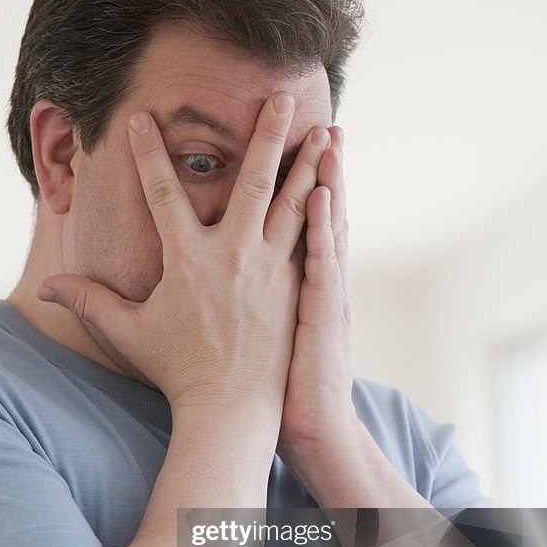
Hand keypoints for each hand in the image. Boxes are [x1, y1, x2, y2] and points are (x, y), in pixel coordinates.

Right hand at [38, 94, 329, 419]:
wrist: (232, 409)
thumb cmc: (177, 371)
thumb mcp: (127, 333)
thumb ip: (88, 302)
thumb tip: (46, 287)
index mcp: (188, 260)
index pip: (162, 192)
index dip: (149, 153)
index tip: (145, 117)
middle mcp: (233, 255)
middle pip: (253, 181)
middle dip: (266, 134)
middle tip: (281, 95)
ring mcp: (270, 270)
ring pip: (294, 204)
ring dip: (310, 164)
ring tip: (329, 131)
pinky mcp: (295, 287)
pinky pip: (313, 238)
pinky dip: (324, 210)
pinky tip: (335, 189)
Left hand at [278, 127, 357, 462]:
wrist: (308, 428)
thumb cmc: (279, 387)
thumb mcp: (268, 336)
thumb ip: (248, 303)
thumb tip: (218, 283)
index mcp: (293, 280)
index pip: (294, 221)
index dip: (295, 183)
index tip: (288, 143)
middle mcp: (308, 279)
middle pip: (313, 211)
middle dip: (317, 165)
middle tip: (315, 118)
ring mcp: (318, 294)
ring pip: (325, 227)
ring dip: (328, 180)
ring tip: (327, 138)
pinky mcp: (320, 315)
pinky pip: (321, 266)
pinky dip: (323, 230)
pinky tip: (322, 197)